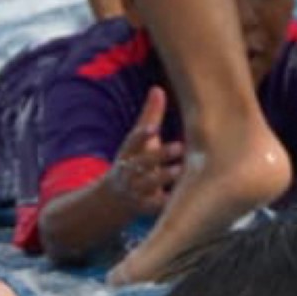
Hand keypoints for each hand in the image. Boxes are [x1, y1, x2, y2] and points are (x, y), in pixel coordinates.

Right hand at [105, 86, 183, 215]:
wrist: (115, 199)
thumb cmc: (135, 161)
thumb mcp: (138, 141)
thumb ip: (149, 117)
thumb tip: (158, 89)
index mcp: (128, 152)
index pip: (133, 142)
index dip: (142, 135)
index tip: (153, 128)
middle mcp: (129, 171)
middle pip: (142, 162)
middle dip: (159, 155)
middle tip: (179, 146)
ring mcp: (135, 190)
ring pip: (148, 184)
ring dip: (163, 177)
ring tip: (181, 170)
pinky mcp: (144, 207)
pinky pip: (155, 206)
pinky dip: (165, 203)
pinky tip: (181, 198)